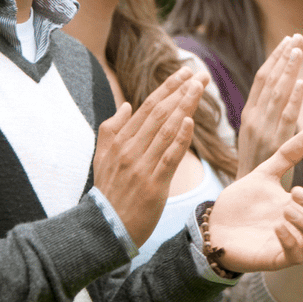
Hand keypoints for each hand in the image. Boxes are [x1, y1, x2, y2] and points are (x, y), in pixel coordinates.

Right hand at [94, 67, 205, 245]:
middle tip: (200, 75)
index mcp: (120, 141)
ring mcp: (141, 166)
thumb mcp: (101, 158)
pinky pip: (168, 158)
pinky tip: (190, 122)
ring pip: (166, 130)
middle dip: (182, 91)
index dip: (167, 88)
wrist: (104, 229)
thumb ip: (111, 129)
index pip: (148, 107)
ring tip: (200, 88)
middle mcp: (130, 150)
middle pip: (160, 113)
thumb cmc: (108, 192)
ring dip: (185, 107)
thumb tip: (127, 104)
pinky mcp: (153, 185)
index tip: (185, 73)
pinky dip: (179, 139)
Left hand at [210, 131, 302, 272]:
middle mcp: (301, 226)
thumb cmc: (241, 202)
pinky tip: (276, 227)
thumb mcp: (264, 174)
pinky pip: (295, 256)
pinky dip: (290, 241)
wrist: (213, 224)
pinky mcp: (274, 259)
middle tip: (295, 192)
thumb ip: (287, 156)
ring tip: (286, 209)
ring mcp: (290, 244)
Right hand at [236, 34, 302, 176]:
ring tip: (298, 50)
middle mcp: (253, 119)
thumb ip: (268, 115)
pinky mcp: (274, 145)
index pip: (262, 79)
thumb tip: (284, 92)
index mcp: (249, 114)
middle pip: (269, 81)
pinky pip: (285, 118)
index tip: (287, 41)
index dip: (275, 58)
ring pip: (276, 94)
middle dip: (283, 57)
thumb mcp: (259, 136)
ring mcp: (262, 131)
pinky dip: (292, 100)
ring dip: (288, 70)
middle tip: (297, 37)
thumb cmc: (259, 166)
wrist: (250, 196)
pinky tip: (301, 83)